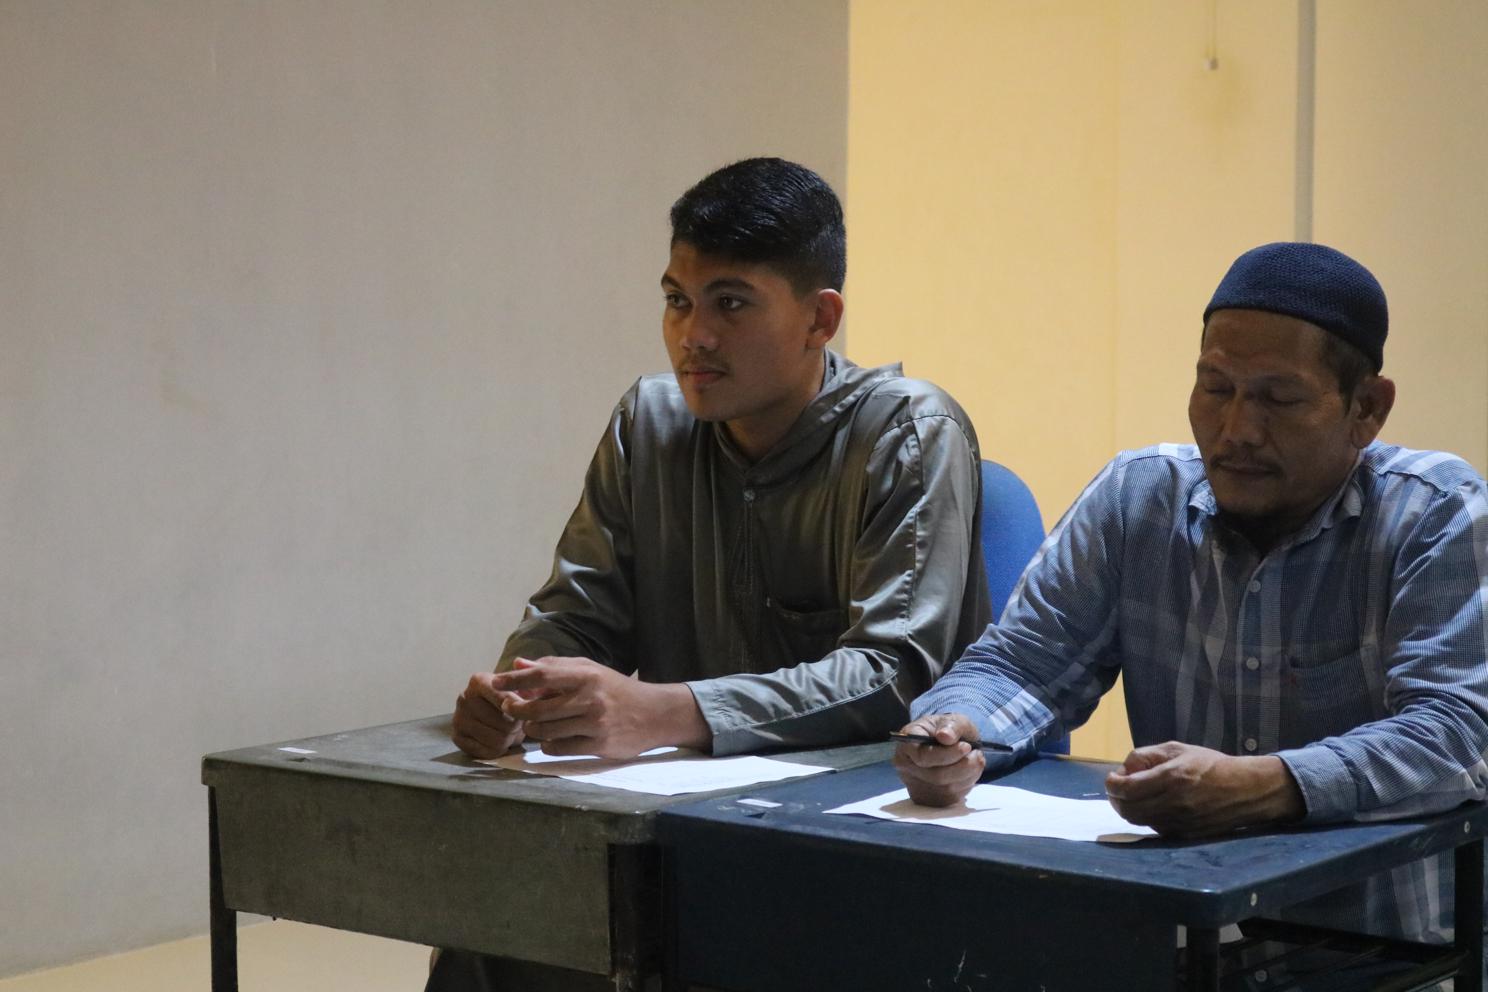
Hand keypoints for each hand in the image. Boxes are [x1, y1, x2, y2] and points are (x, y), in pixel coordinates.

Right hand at [450, 671, 526, 757]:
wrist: (489, 705)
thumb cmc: (508, 696)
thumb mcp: (519, 688)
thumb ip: (525, 695)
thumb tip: (525, 713)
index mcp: (479, 681)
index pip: (506, 701)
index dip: (522, 711)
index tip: (528, 712)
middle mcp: (464, 698)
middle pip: (506, 725)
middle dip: (518, 729)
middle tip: (519, 725)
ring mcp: (458, 718)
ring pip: (498, 741)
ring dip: (510, 740)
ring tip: (510, 732)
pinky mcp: (457, 737)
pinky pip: (487, 752)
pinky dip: (498, 750)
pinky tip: (498, 741)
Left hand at [492, 656, 711, 757]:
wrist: (654, 714)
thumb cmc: (616, 689)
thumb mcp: (589, 670)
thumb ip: (554, 666)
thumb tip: (518, 664)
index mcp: (585, 675)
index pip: (541, 675)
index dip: (514, 680)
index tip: (495, 683)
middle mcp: (589, 698)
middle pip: (537, 709)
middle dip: (517, 711)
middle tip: (511, 709)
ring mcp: (594, 723)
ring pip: (545, 731)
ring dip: (532, 730)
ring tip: (533, 725)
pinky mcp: (598, 745)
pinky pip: (559, 749)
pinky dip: (548, 746)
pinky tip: (551, 739)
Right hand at [891, 713, 985, 806]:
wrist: (946, 745)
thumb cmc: (946, 730)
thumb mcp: (951, 719)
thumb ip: (950, 725)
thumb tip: (945, 736)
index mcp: (906, 744)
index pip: (923, 756)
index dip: (947, 754)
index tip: (966, 746)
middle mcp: (906, 768)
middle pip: (937, 776)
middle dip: (963, 765)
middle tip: (976, 753)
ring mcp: (917, 787)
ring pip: (947, 788)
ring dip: (969, 774)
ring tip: (975, 759)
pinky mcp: (930, 801)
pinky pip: (953, 797)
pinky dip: (967, 784)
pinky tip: (970, 771)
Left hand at [1104, 741, 1303, 837]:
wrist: (1245, 790)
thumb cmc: (1209, 764)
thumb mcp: (1177, 749)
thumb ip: (1146, 756)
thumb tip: (1124, 770)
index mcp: (1172, 778)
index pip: (1127, 789)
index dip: (1112, 784)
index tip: (1111, 778)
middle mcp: (1173, 803)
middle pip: (1127, 810)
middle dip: (1116, 798)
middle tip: (1118, 788)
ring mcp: (1179, 823)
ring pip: (1138, 821)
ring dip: (1129, 808)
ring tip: (1135, 795)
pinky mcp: (1184, 835)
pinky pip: (1154, 828)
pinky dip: (1146, 817)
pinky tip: (1152, 805)